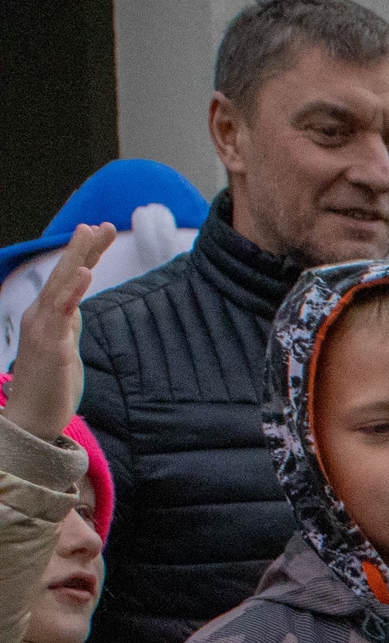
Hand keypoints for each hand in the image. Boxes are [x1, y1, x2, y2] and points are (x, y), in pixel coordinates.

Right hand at [3, 224, 113, 442]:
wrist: (33, 418)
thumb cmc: (49, 386)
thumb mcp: (64, 347)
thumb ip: (68, 326)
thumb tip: (76, 309)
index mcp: (48, 316)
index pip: (68, 278)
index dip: (84, 255)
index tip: (102, 231)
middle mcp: (42, 317)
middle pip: (62, 274)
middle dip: (82, 248)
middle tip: (100, 223)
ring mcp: (44, 329)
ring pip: (60, 286)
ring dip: (76, 259)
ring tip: (89, 234)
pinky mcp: (51, 345)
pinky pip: (62, 313)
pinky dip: (73, 291)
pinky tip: (84, 274)